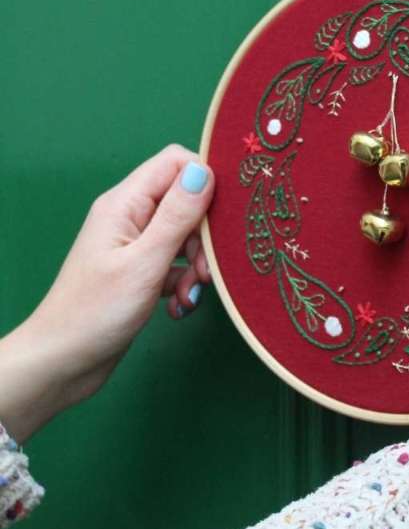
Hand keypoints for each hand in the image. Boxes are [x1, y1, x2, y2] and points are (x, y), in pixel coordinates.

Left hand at [0, 145, 214, 441]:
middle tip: (207, 270)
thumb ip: (177, 216)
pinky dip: (184, 284)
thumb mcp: (145, 262)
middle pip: (186, 202)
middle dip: (205, 235)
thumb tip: (204, 170)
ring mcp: (134, 244)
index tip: (226, 214)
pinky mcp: (140, 271)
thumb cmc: (96, 312)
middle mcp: (130, 217)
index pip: (176, 163)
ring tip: (189, 295)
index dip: (206, 179)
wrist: (61, 364)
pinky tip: (178, 306)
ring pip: (185, 236)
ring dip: (196, 266)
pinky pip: (176, 264)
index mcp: (125, 204)